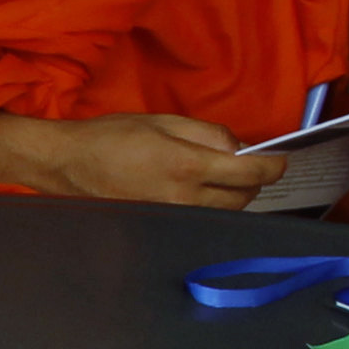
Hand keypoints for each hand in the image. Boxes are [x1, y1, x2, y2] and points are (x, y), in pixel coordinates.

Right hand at [0, 109, 286, 207]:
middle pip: (243, 198)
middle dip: (253, 181)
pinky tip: (198, 192)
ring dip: (233, 195)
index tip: (281, 161)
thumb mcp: (164, 120)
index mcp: (188, 166)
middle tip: (246, 164)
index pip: (250, 173)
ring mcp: (173, 219)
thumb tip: (239, 149)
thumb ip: (208, 134)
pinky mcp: (162, 228)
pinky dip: (210, 206)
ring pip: (225, 212)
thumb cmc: (111, 137)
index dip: (273, 167)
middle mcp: (185, 199)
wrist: (68, 165)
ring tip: (219, 177)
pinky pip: (202, 220)